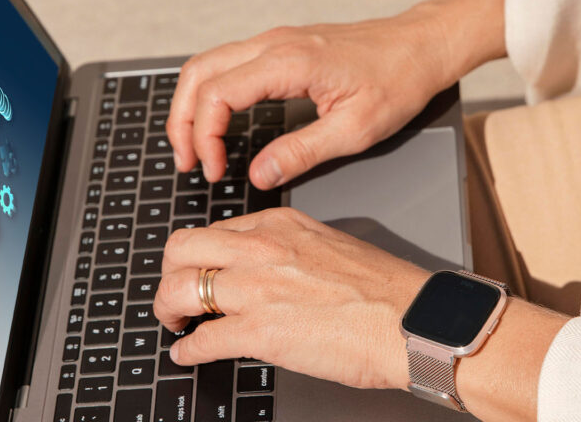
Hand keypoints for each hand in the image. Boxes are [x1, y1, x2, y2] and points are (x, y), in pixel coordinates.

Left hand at [152, 208, 429, 389]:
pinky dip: (188, 351)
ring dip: (168, 310)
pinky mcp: (258, 331)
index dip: (197, 256)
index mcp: (278, 225)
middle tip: (173, 295)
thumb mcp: (327, 245)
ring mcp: (255, 289)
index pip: (214, 230)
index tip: (195, 270)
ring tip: (175, 324)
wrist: (412, 321)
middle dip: (168, 274)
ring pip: (179, 289)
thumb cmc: (384, 291)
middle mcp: (260, 249)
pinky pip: (202, 340)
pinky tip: (187, 355)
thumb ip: (288, 250)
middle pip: (181, 249)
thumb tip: (264, 269)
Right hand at [167, 17, 451, 188]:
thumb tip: (259, 175)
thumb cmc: (398, 80)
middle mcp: (273, 44)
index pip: (217, 95)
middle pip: (197, 74)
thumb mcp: (355, 129)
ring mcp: (274, 41)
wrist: (421, 44)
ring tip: (194, 146)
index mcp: (288, 62)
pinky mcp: (280, 46)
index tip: (216, 170)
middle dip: (182, 121)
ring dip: (191, 105)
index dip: (205, 137)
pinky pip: (227, 63)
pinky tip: (217, 121)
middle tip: (189, 162)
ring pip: (206, 64)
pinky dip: (209, 92)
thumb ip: (302, 153)